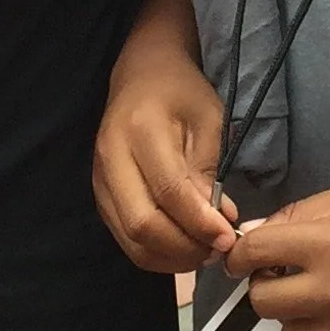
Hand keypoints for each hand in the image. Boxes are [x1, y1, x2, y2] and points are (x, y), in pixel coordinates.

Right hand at [95, 41, 234, 272]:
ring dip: (171, 257)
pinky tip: (182, 245)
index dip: (200, 223)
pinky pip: (125, 238)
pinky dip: (156, 252)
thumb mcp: (209, 120)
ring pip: (131, 239)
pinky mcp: (100, 195)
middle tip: (217, 249)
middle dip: (184, 248)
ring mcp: (100, 179)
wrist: (141, 73)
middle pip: (142, 224)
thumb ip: (209, 172)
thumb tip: (218, 224)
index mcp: (142, 128)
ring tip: (203, 250)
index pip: (168, 190)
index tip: (230, 238)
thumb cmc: (182, 92)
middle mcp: (111, 157)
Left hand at [225, 181, 329, 330]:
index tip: (241, 259)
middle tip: (288, 277)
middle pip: (264, 302)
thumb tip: (257, 236)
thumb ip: (303, 214)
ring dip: (298, 316)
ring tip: (325, 298)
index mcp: (327, 245)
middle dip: (266, 285)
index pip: (254, 254)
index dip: (239, 255)